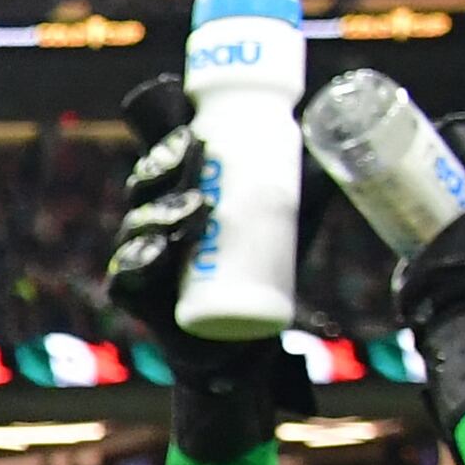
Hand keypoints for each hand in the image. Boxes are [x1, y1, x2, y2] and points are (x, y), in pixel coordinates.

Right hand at [109, 76, 292, 459]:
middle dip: (165, 163)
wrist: (249, 342)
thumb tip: (336, 122)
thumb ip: (308, 175)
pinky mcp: (138, 297)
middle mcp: (152, 219)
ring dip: (161, 209)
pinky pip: (127, 275)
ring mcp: (140, 258)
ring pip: (137, 223)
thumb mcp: (293, 215)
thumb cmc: (267, 268)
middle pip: (146, 181)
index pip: (166, 155)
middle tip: (198, 153)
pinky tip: (163, 248)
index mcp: (179, 191)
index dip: (168, 133)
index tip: (197, 125)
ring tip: (197, 206)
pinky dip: (141, 259)